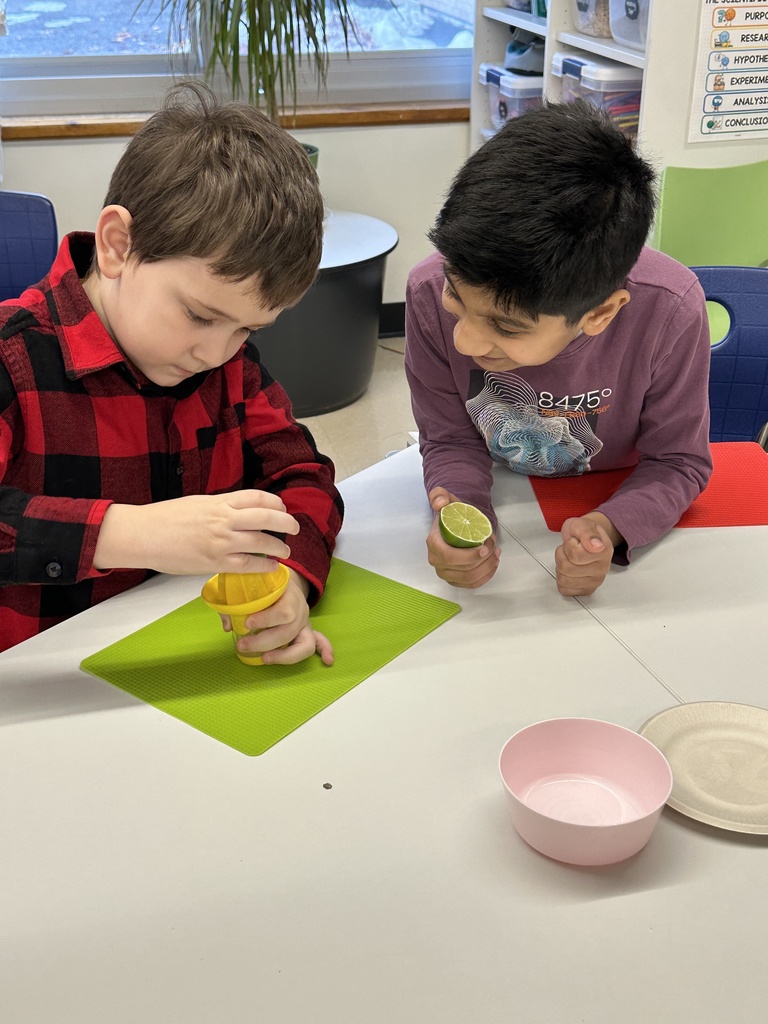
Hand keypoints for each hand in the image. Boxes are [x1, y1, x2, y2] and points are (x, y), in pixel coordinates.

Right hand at [94, 490, 298, 575]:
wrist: (141, 534)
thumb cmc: (164, 518)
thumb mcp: (196, 504)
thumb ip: (218, 508)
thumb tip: (236, 514)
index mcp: (219, 502)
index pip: (257, 497)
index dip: (275, 503)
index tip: (281, 508)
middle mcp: (224, 519)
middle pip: (266, 517)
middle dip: (286, 522)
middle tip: (294, 528)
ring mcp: (220, 541)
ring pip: (261, 541)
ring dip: (278, 546)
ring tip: (285, 551)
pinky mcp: (214, 562)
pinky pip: (247, 564)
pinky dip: (263, 565)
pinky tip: (271, 567)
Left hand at [225, 569, 333, 665]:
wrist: (284, 580)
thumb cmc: (265, 583)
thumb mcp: (251, 584)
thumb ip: (237, 602)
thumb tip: (227, 625)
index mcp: (288, 595)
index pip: (283, 611)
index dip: (265, 620)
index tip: (246, 623)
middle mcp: (300, 610)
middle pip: (289, 632)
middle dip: (264, 642)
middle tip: (242, 645)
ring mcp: (305, 622)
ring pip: (304, 644)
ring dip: (284, 656)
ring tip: (265, 659)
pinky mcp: (308, 631)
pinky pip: (320, 641)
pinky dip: (325, 650)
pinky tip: (327, 660)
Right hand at [426, 487, 499, 588]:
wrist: (454, 523)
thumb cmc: (453, 514)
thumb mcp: (446, 499)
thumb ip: (440, 495)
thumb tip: (440, 503)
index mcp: (434, 544)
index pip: (450, 556)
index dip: (469, 556)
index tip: (485, 547)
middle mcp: (436, 561)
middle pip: (463, 569)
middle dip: (484, 558)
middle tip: (493, 544)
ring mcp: (445, 573)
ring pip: (469, 578)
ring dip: (488, 566)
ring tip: (496, 552)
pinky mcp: (455, 580)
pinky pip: (472, 584)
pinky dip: (486, 576)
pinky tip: (494, 563)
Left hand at [555, 514, 618, 596]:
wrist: (587, 539)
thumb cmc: (582, 533)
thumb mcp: (582, 524)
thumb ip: (587, 532)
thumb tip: (596, 546)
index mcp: (604, 551)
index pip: (575, 555)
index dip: (569, 545)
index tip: (574, 540)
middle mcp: (603, 568)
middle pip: (566, 568)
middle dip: (562, 555)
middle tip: (569, 549)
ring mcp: (595, 581)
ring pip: (563, 580)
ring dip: (560, 566)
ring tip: (569, 559)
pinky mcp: (587, 590)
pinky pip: (564, 589)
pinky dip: (561, 579)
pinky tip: (569, 570)